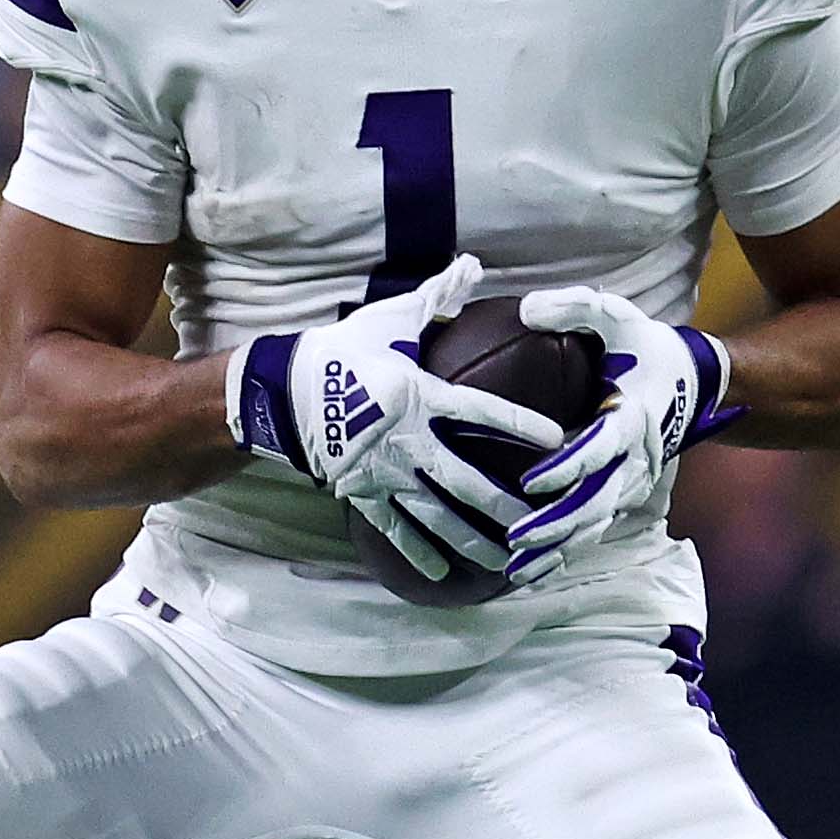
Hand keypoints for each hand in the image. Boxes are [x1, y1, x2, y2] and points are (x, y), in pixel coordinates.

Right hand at [229, 255, 564, 584]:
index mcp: (420, 395)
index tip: (557, 438)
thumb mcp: (392, 318)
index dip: (518, 423)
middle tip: (541, 524)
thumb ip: (438, 294)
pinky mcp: (362, 490)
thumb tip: (473, 262)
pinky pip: (393, 528)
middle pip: (464, 478)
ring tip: (504, 562)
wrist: (283, 389)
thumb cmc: (346, 350)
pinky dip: (417, 552)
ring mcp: (383, 470)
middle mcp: (406, 439)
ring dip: (470, 539)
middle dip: (503, 504)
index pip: (480, 411)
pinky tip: (442, 576)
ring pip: (434, 513)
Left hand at [500, 284, 729, 584]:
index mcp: (632, 417)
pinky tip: (531, 570)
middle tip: (516, 540)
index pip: (599, 448)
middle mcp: (636, 458)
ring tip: (516, 569)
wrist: (695, 384)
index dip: (567, 467)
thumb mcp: (617, 315)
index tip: (531, 482)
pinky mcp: (624, 493)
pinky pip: (594, 528)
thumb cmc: (646, 347)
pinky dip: (565, 551)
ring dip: (557, 548)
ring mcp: (632, 481)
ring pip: (595, 523)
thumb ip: (575, 307)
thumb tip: (526, 309)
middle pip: (596, 501)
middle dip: (556, 524)